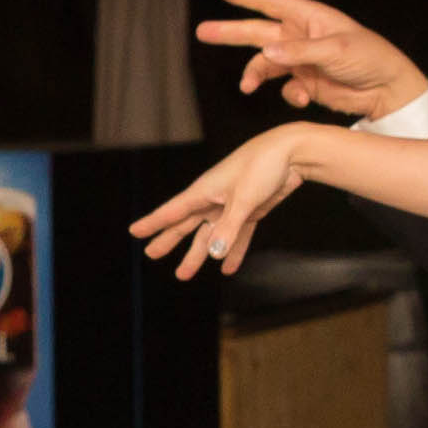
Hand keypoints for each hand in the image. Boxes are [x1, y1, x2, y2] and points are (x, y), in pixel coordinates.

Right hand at [131, 128, 330, 278]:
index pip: (172, 211)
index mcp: (205, 191)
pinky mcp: (250, 211)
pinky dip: (233, 251)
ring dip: (198, 254)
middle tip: (152, 254)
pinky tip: (228, 268)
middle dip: (169, 240)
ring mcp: (231, 206)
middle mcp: (214, 199)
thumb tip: (215, 254)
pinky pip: (237, 236)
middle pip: (186, 224)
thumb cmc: (263, 166)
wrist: (292, 153)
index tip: (135, 232)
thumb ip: (229, 228)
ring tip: (183, 274)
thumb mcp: (244, 199)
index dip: (153, 223)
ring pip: (210, 235)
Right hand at [199, 0, 427, 116]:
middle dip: (231, 33)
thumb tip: (265, 53)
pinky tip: (301, 99)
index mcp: (310, 18)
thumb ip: (299, 51)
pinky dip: (287, 95)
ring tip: (246, 87)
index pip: (272, 2)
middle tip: (203, 31)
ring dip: (254, 74)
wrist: (388, 92)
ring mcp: (302, 61)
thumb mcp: (336, 50)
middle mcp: (301, 37)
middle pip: (258, 32)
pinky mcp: (306, 84)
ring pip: (265, 64)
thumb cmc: (371, 59)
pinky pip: (284, 88)